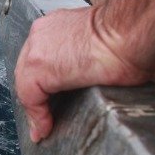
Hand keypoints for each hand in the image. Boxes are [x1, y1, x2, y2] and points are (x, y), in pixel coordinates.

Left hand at [15, 6, 151, 142]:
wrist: (128, 31)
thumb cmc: (124, 36)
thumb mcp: (95, 43)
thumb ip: (81, 56)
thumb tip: (89, 76)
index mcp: (54, 26)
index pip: (37, 57)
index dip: (42, 82)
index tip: (48, 98)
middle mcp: (40, 34)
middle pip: (26, 70)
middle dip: (35, 94)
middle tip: (44, 115)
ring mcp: (36, 48)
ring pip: (25, 82)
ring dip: (35, 105)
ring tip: (44, 125)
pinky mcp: (37, 66)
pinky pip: (29, 95)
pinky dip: (37, 114)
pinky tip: (44, 127)